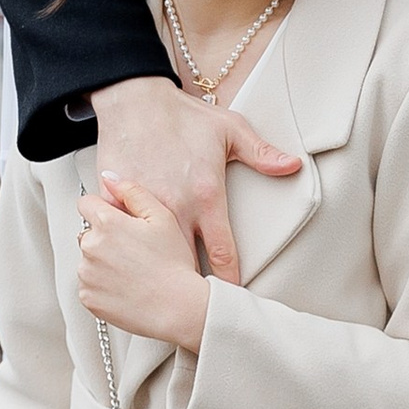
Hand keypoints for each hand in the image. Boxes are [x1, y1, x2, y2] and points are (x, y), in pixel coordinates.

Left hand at [76, 176, 209, 354]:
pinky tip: (127, 288)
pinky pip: (89, 285)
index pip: (86, 204)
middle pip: (88, 233)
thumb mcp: (162, 217)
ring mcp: (86, 274)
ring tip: (134, 272)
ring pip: (88, 260)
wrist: (177, 308)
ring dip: (103, 263)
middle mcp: (90, 246)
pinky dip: (103, 286)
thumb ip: (132, 192)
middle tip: (135, 252)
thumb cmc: (174, 264)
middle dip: (105, 238)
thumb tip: (109, 177)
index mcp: (107, 223)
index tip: (120, 223)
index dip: (104, 210)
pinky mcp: (87, 297)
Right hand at [89, 78, 298, 287]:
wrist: (133, 98)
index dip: (227, 281)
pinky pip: (118, 239)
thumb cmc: (183, 114)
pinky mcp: (114, 203)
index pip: (222, 253)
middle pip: (185, 265)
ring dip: (157, 275)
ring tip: (164, 297)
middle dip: (190, 287)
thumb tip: (293, 167)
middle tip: (198, 309)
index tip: (230, 299)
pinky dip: (125, 252)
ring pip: (150, 258)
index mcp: (207, 196)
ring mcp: (141, 208)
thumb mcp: (230, 129)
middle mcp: (176, 207)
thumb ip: (262, 154)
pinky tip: (130, 268)